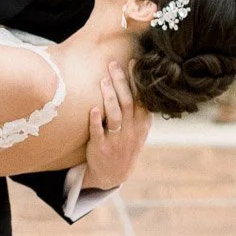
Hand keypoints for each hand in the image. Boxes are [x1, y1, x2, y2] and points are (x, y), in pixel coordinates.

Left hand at [84, 60, 150, 189]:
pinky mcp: (101, 147)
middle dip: (121, 82)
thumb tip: (136, 78)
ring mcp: (116, 139)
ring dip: (109, 98)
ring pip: (115, 115)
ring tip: (103, 80)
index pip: (142, 98)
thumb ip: (138, 108)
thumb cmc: (124, 143)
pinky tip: (93, 109)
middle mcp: (131, 130)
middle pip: (127, 102)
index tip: (133, 62)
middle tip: (113, 64)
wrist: (114, 173)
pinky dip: (96, 121)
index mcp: (142, 123)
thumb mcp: (138, 129)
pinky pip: (98, 132)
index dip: (137, 80)